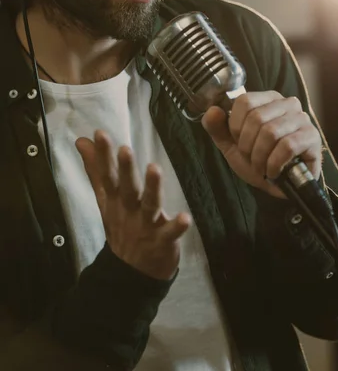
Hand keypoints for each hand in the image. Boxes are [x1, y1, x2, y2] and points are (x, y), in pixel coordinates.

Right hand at [75, 130, 190, 279]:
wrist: (131, 272)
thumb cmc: (121, 225)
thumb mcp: (105, 199)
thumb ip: (95, 169)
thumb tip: (82, 141)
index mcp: (115, 199)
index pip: (108, 175)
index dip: (103, 156)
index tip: (100, 134)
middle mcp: (129, 210)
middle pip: (127, 188)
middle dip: (126, 170)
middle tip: (124, 149)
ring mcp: (146, 225)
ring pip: (149, 205)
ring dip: (153, 188)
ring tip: (155, 168)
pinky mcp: (162, 240)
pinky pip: (170, 233)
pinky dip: (177, 226)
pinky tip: (186, 218)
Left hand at [201, 92, 321, 198]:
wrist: (280, 185)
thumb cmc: (258, 159)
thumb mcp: (230, 144)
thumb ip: (216, 127)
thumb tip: (212, 110)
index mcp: (267, 99)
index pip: (244, 101)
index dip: (235, 126)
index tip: (239, 142)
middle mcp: (287, 104)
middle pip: (256, 117)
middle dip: (247, 145)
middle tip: (250, 159)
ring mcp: (302, 119)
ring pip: (271, 132)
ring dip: (260, 157)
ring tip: (261, 167)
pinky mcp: (312, 137)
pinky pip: (288, 146)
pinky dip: (275, 163)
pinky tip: (273, 172)